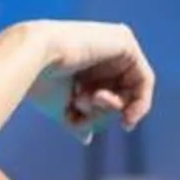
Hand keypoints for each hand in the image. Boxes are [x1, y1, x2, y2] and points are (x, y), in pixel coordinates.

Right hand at [22, 21, 157, 138]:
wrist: (34, 56)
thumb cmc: (40, 81)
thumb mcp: (61, 106)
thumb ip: (78, 120)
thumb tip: (86, 139)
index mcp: (84, 61)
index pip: (107, 90)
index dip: (108, 112)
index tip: (106, 127)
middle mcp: (101, 49)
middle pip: (122, 90)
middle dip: (108, 109)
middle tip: (87, 107)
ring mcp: (114, 43)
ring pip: (133, 86)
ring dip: (117, 105)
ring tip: (96, 100)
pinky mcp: (125, 41)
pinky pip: (145, 78)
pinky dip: (140, 100)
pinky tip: (124, 112)